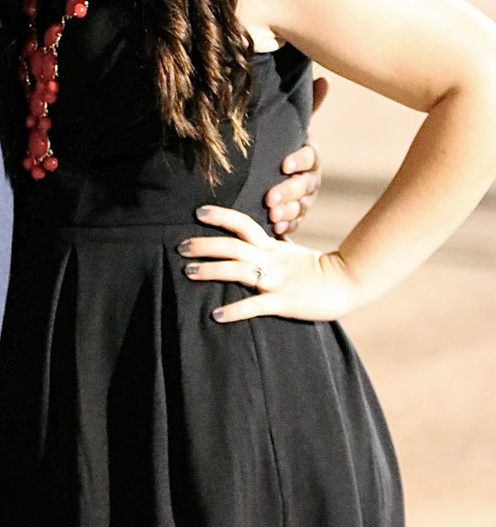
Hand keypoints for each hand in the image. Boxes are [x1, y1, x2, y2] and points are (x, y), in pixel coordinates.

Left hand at [178, 204, 367, 322]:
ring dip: (211, 270)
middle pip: (232, 246)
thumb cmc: (315, 268)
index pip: (243, 223)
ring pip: (238, 270)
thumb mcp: (289, 251)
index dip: (220, 216)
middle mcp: (271, 259)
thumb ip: (269, 244)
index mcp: (271, 246)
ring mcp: (276, 280)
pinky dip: (234, 310)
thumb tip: (248, 235)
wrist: (346, 283)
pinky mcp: (282, 302)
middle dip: (204, 245)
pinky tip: (215, 315)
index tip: (198, 212)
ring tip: (188, 272)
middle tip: (180, 247)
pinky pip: (254, 305)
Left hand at [264, 75, 328, 235]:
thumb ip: (307, 107)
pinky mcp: (295, 218)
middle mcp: (310, 178)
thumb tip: (327, 77)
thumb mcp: (290, 128)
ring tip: (271, 216)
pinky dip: (285, 227)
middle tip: (270, 198)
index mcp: (309, 155)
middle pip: (304, 186)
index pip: (309, 157)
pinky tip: (275, 230)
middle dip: (288, 192)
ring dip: (287, 212)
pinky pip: (294, 224)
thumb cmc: (281, 147)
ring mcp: (304, 200)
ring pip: (300, 207)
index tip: (283, 164)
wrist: (270, 175)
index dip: (298, 160)